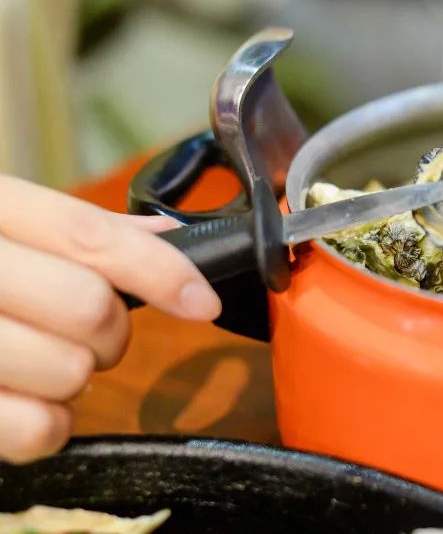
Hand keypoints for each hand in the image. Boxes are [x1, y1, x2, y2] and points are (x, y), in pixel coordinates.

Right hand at [0, 176, 219, 463]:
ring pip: (69, 372)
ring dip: (75, 378)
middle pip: (89, 308)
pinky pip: (36, 430)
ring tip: (38, 361)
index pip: (88, 235)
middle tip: (87, 331)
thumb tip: (165, 239)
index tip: (202, 300)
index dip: (161, 270)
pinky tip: (21, 399)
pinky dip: (47, 425)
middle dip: (110, 330)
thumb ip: (70, 231)